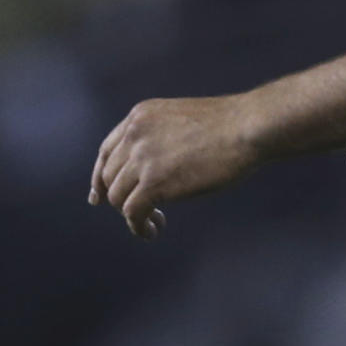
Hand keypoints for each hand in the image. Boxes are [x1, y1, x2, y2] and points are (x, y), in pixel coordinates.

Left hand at [89, 94, 256, 239]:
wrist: (247, 127)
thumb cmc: (228, 126)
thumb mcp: (181, 121)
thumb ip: (159, 138)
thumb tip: (147, 173)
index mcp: (141, 116)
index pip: (106, 151)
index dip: (100, 177)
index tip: (98, 197)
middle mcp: (135, 134)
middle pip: (110, 177)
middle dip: (121, 197)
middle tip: (144, 211)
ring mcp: (142, 158)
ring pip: (118, 198)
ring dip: (132, 214)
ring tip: (155, 220)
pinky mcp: (154, 182)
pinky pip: (132, 213)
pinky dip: (139, 227)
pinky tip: (153, 230)